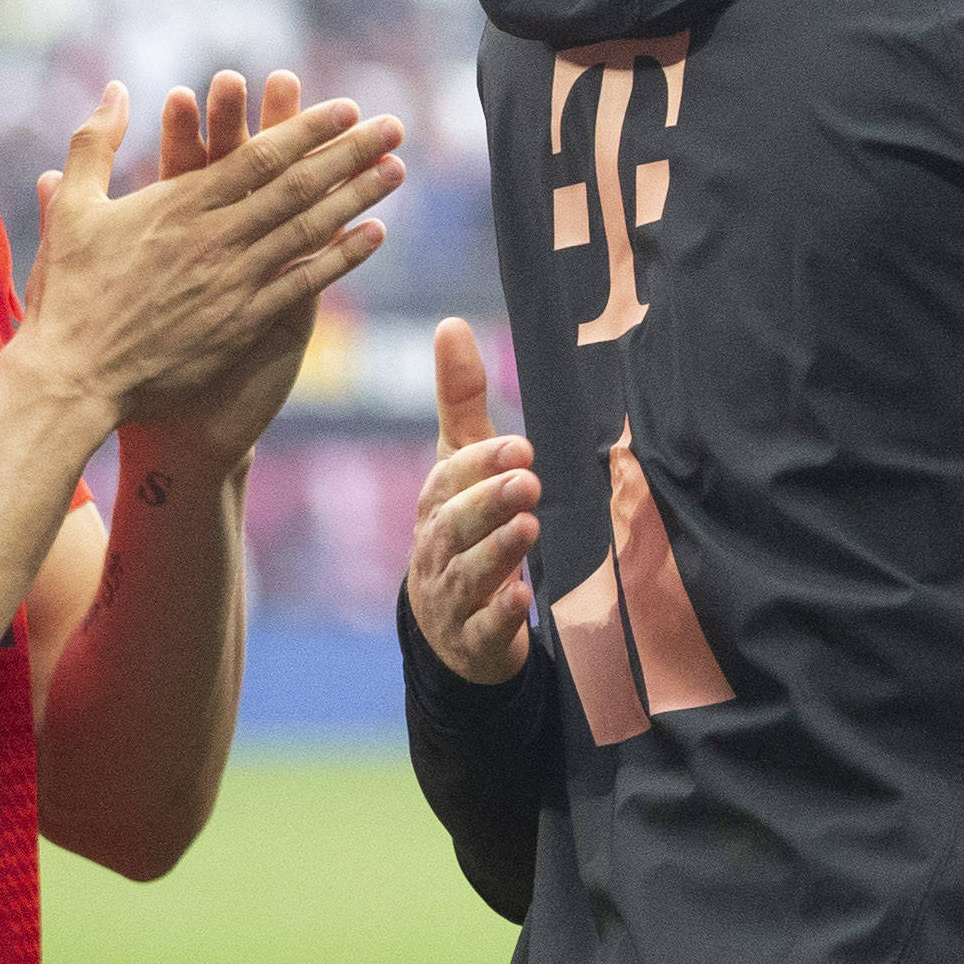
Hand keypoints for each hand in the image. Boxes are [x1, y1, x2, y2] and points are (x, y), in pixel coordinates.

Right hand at [16, 79, 404, 431]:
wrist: (75, 377)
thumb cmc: (69, 293)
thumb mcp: (73, 206)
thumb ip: (95, 141)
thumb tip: (117, 88)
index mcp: (177, 203)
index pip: (258, 155)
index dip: (306, 129)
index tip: (345, 107)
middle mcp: (215, 237)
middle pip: (298, 185)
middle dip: (350, 151)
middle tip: (394, 125)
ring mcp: (234, 280)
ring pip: (309, 228)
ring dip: (358, 196)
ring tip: (397, 169)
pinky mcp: (243, 322)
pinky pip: (304, 281)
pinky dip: (341, 256)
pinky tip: (375, 234)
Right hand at [405, 316, 540, 686]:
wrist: (450, 626)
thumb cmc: (461, 528)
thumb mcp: (460, 464)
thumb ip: (459, 399)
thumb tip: (450, 323)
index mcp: (435, 504)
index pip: (449, 480)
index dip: (480, 464)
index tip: (519, 448)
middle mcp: (436, 549)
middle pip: (454, 526)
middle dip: (487, 503)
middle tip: (527, 482)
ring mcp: (452, 598)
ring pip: (468, 574)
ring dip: (496, 552)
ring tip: (527, 528)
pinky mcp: (474, 640)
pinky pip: (483, 630)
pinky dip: (500, 615)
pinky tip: (522, 599)